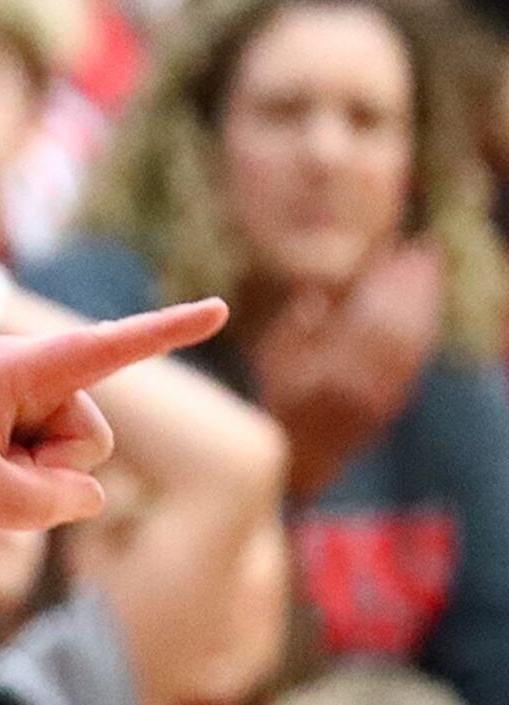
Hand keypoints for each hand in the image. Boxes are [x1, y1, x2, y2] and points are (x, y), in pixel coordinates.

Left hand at [0, 300, 227, 543]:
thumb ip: (51, 502)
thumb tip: (82, 499)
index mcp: (16, 368)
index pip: (110, 347)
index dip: (168, 330)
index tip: (219, 307)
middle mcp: (13, 375)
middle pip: (87, 433)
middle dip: (52, 468)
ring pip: (57, 458)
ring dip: (20, 484)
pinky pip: (22, 468)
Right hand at [255, 244, 437, 498]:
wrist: (299, 455)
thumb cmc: (278, 397)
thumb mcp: (275, 355)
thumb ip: (299, 321)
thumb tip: (323, 288)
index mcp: (326, 371)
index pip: (367, 318)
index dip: (384, 283)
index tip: (393, 252)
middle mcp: (358, 385)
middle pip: (396, 323)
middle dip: (411, 284)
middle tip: (421, 249)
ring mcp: (380, 395)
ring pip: (411, 338)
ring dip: (424, 300)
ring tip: (428, 267)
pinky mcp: (394, 400)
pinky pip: (415, 357)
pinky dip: (424, 326)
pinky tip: (425, 305)